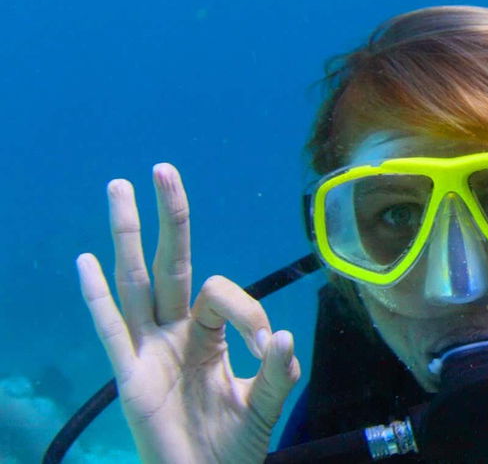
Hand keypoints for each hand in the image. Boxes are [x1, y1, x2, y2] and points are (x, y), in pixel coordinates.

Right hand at [77, 163, 300, 463]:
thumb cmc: (232, 446)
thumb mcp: (265, 407)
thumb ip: (276, 375)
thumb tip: (282, 336)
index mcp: (210, 335)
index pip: (222, 294)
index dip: (248, 310)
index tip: (268, 344)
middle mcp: (175, 334)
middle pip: (169, 264)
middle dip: (169, 218)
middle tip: (162, 169)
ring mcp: (149, 351)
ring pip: (135, 284)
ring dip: (126, 236)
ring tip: (118, 189)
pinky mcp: (130, 378)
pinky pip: (112, 331)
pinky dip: (98, 299)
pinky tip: (86, 263)